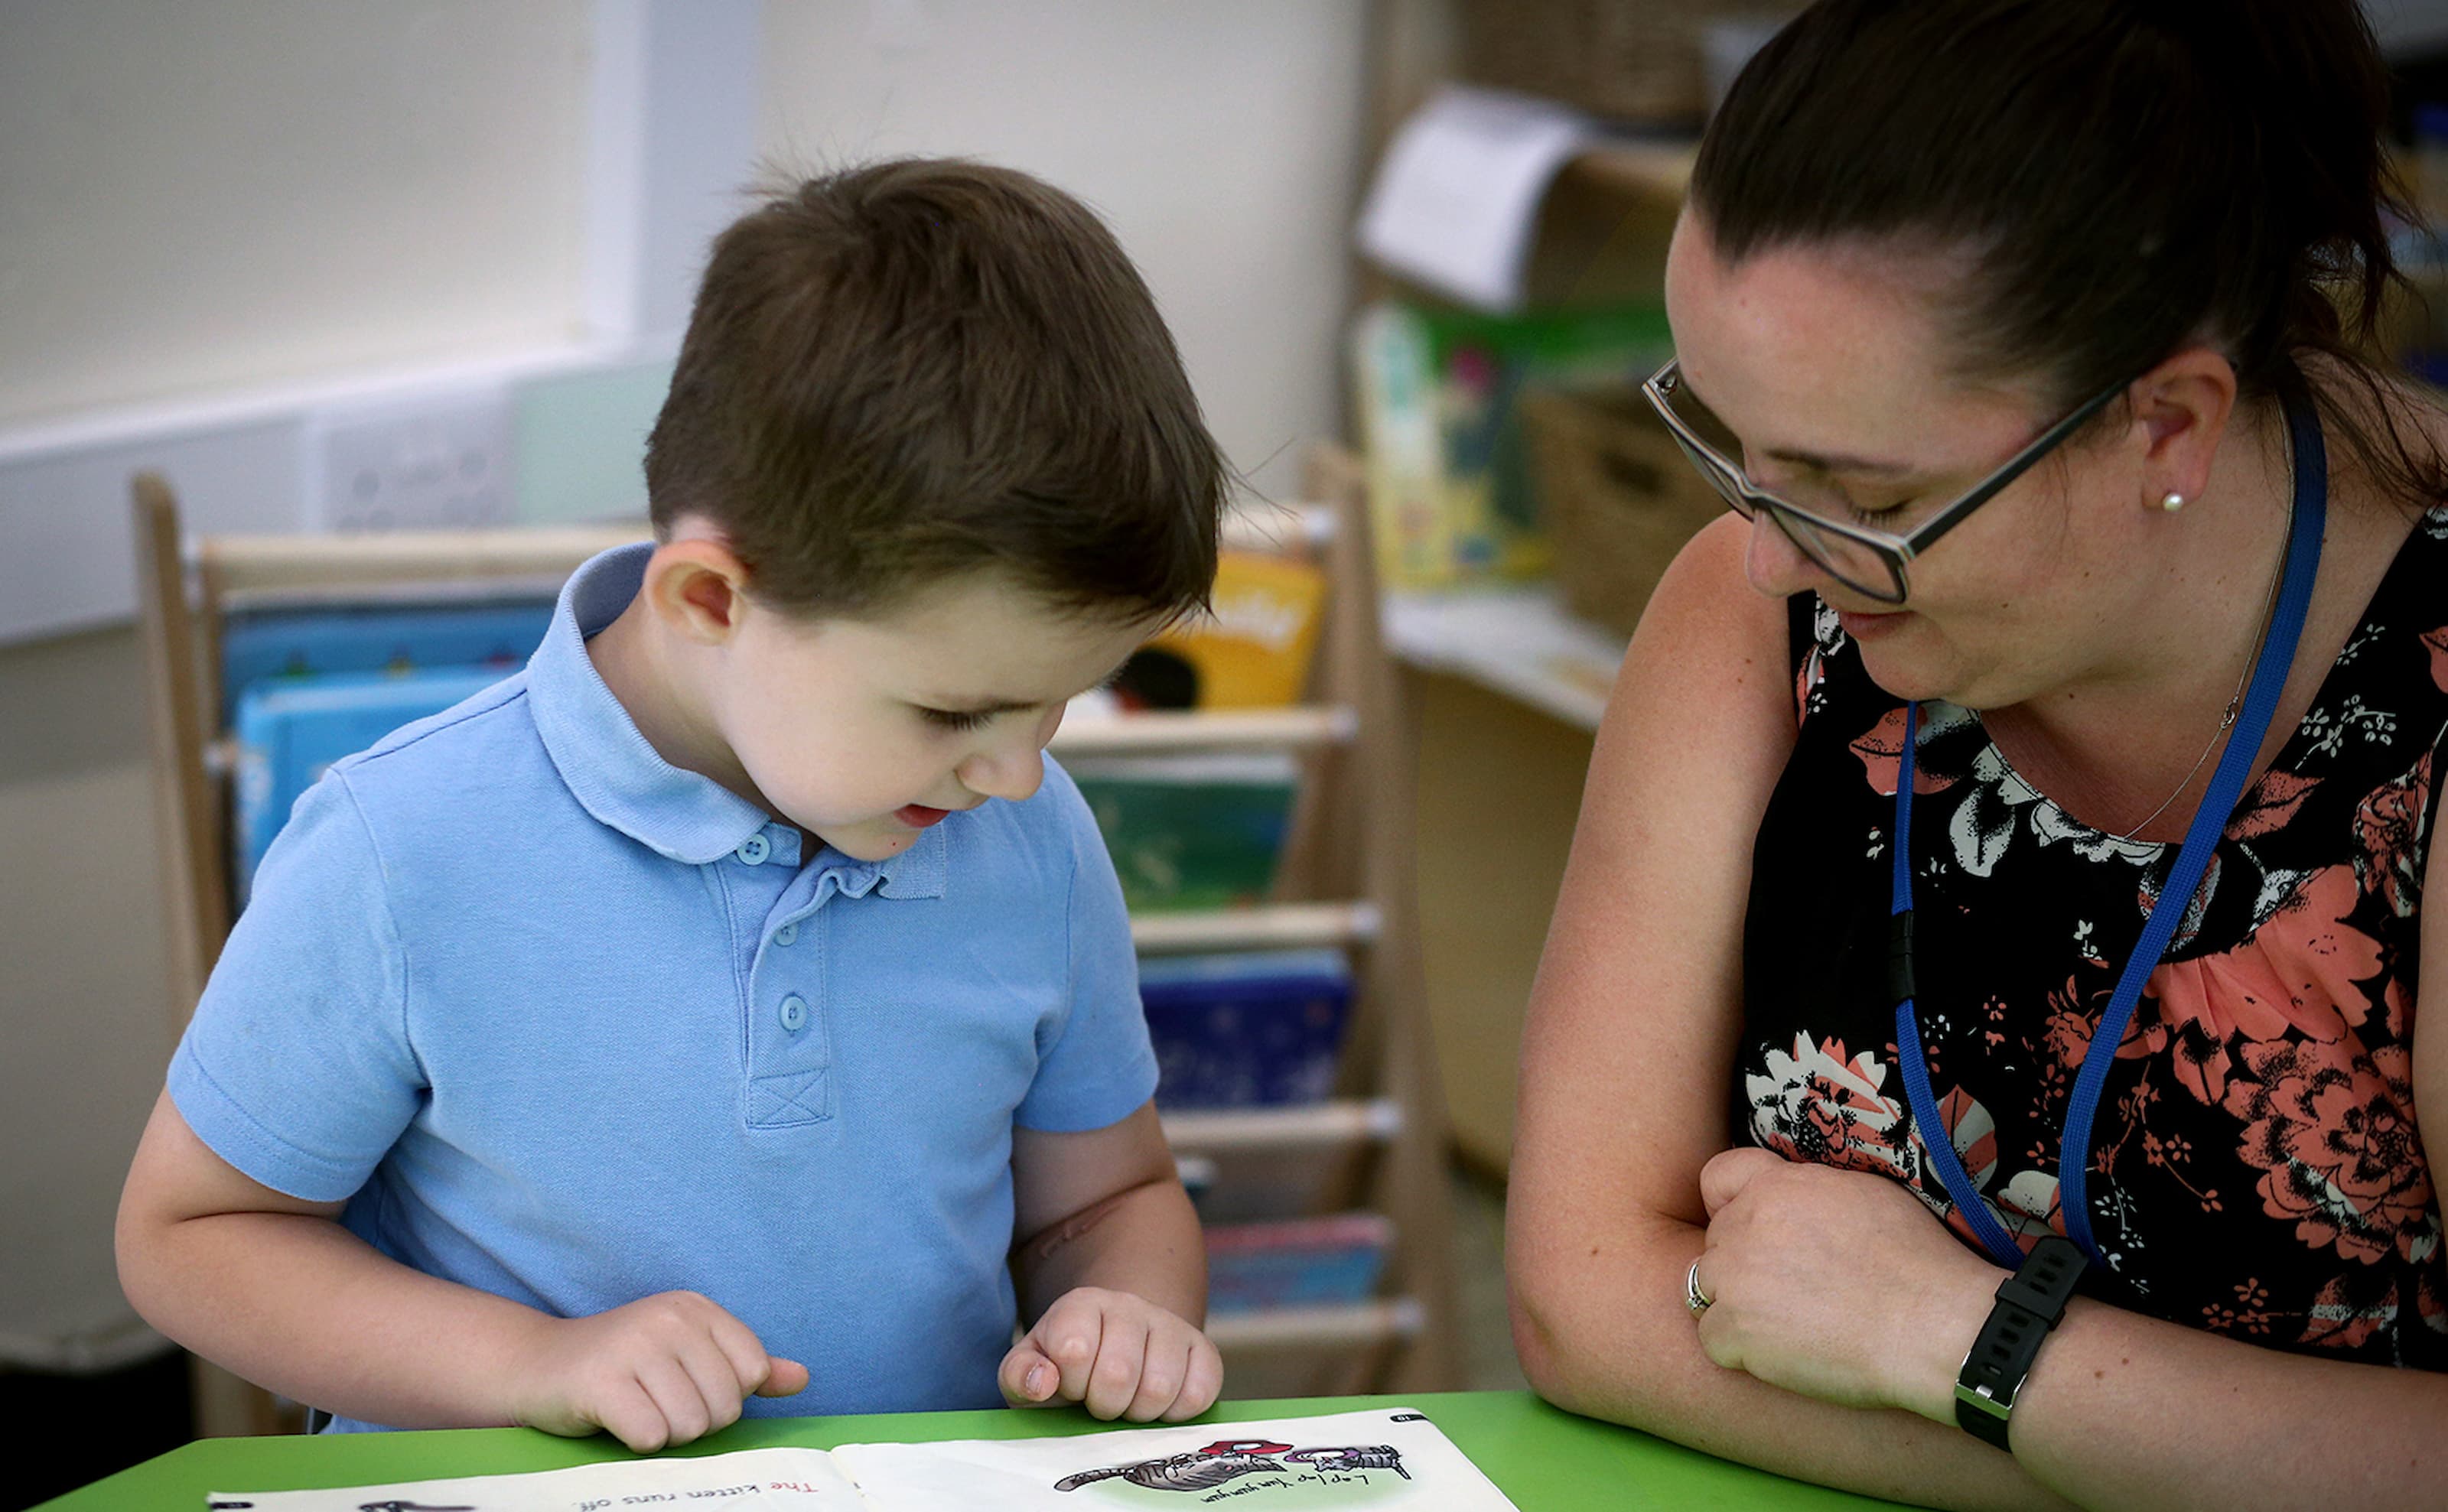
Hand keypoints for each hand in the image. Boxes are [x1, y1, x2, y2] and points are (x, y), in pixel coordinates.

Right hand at [511, 1290, 808, 1450]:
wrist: (538, 1366)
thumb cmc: (623, 1366)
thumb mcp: (688, 1355)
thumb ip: (744, 1367)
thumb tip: (802, 1378)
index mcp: (698, 1308)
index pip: (754, 1370)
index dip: (725, 1396)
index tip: (687, 1386)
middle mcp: (670, 1317)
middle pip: (725, 1405)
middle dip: (695, 1422)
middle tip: (656, 1403)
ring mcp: (634, 1345)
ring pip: (690, 1426)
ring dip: (665, 1433)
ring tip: (637, 1409)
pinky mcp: (600, 1381)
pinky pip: (651, 1435)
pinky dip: (637, 1440)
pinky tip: (616, 1419)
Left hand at [998, 1285, 1221, 1421]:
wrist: (1113, 1351)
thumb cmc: (1064, 1369)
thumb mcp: (1028, 1369)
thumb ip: (1020, 1375)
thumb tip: (1043, 1382)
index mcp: (1081, 1306)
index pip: (1074, 1351)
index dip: (1070, 1384)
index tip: (1070, 1386)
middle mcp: (1129, 1306)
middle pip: (1119, 1374)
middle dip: (1104, 1405)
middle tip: (1099, 1403)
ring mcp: (1170, 1325)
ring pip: (1161, 1387)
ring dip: (1139, 1413)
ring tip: (1127, 1405)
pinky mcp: (1203, 1349)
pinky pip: (1199, 1393)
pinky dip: (1177, 1414)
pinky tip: (1158, 1406)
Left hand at [1692, 1148, 2000, 1421]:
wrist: (1929, 1324)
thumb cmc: (1914, 1260)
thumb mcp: (1863, 1192)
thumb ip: (1809, 1189)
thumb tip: (1794, 1195)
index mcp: (1774, 1186)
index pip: (1717, 1178)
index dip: (1728, 1204)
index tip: (1750, 1228)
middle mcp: (1744, 1226)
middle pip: (1717, 1242)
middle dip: (1744, 1263)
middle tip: (1792, 1290)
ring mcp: (1734, 1279)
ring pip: (1707, 1289)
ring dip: (1738, 1306)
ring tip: (1789, 1323)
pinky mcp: (1735, 1332)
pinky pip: (1714, 1340)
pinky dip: (1740, 1351)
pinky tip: (1784, 1354)